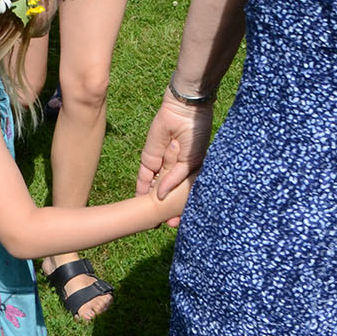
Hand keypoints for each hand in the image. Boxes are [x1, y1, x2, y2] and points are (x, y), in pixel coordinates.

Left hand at [137, 90, 215, 225]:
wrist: (183, 112)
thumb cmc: (195, 135)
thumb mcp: (191, 161)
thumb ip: (176, 179)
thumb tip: (161, 196)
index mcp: (191, 170)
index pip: (185, 194)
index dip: (182, 208)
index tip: (178, 222)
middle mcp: (176, 170)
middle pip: (169, 195)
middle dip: (167, 209)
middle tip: (167, 224)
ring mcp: (162, 165)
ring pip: (156, 188)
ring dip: (153, 203)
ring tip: (152, 220)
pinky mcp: (149, 160)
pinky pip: (144, 178)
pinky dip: (142, 190)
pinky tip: (141, 204)